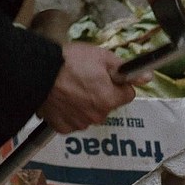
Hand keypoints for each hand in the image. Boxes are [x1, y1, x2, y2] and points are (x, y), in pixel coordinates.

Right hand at [37, 42, 151, 133]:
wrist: (37, 72)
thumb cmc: (69, 61)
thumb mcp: (101, 57)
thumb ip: (125, 69)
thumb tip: (147, 77)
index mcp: (109, 100)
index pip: (128, 95)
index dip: (119, 83)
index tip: (107, 76)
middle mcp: (97, 116)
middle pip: (108, 105)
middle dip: (101, 94)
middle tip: (86, 78)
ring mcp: (79, 124)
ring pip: (90, 114)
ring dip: (85, 103)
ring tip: (71, 87)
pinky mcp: (62, 127)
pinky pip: (73, 121)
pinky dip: (69, 112)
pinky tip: (61, 98)